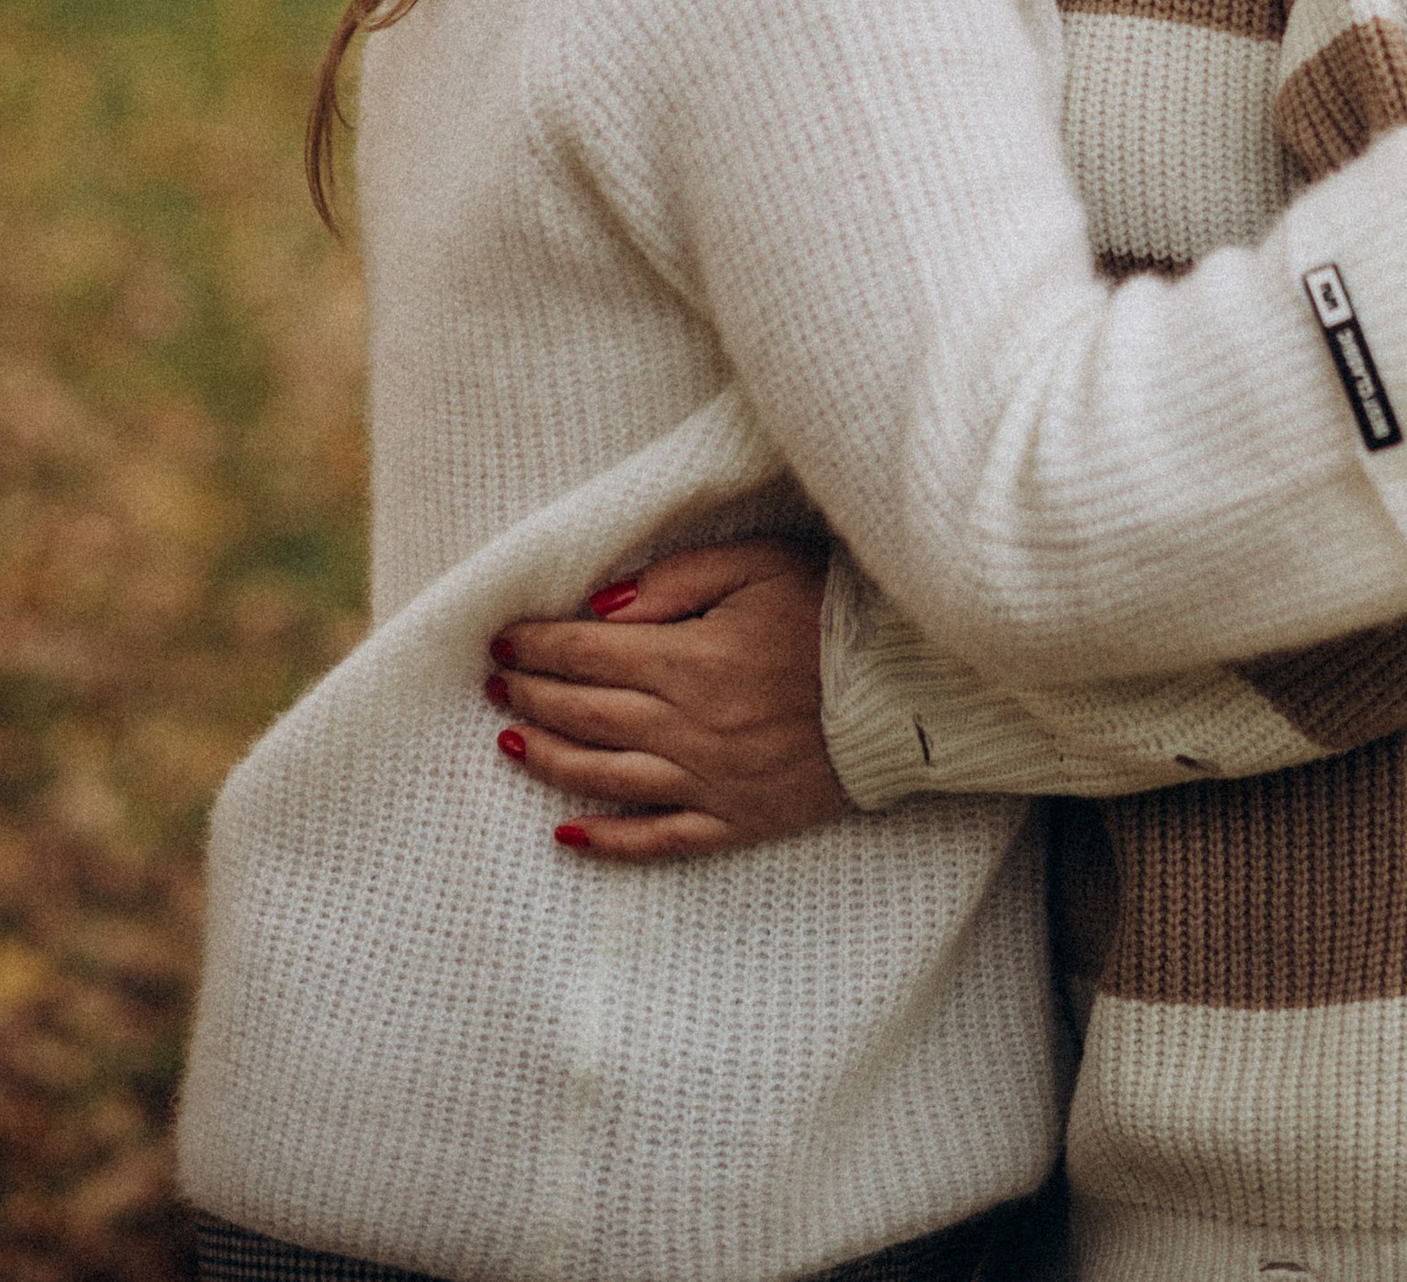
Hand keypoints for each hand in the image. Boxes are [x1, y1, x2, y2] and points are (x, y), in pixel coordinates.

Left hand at [484, 538, 850, 860]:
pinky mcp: (738, 821)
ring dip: (550, 759)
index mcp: (692, 659)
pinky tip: (567, 834)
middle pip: (586, 712)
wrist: (909, 688)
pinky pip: (660, 839)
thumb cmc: (833, 612)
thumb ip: (674, 581)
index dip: (537, 645)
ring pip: (606, 777)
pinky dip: (608, 841)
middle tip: (497, 682)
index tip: (502, 639)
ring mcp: (712, 781)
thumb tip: (600, 608)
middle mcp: (690, 726)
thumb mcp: (759, 565)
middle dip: (532, 693)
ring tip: (510, 741)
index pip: (587, 652)